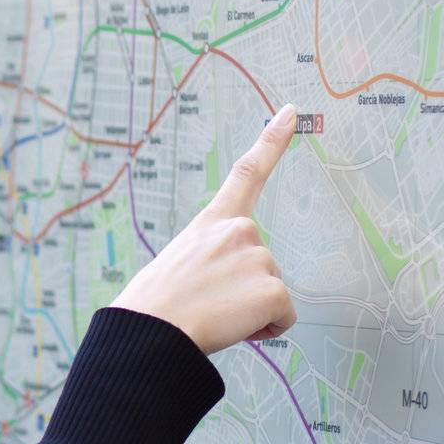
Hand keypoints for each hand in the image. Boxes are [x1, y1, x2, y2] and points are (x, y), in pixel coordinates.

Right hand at [110, 103, 298, 354]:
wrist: (150, 331)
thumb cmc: (152, 307)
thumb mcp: (178, 267)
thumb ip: (213, 262)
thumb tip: (232, 292)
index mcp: (212, 222)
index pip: (247, 172)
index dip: (273, 139)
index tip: (293, 111)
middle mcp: (239, 231)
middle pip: (262, 265)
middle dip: (244, 290)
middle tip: (206, 304)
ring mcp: (258, 257)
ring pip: (270, 294)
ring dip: (249, 312)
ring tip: (211, 317)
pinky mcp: (272, 289)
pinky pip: (283, 317)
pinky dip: (265, 330)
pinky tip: (232, 328)